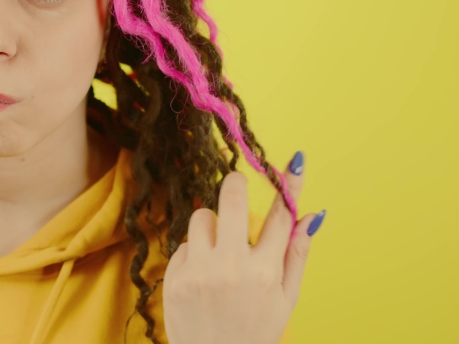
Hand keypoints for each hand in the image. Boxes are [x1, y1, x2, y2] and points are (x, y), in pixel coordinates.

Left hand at [162, 153, 322, 343]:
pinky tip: (201, 276)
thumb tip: (312, 217)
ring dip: (211, 226)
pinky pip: (183, 245)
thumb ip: (296, 256)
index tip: (292, 161)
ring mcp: (198, 271)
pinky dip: (193, 253)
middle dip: (235, 185)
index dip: (289, 185)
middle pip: (231, 199)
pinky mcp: (174, 277)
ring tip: (218, 250)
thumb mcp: (285, 300)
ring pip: (202, 218)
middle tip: (236, 184)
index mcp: (265, 272)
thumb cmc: (255, 330)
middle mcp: (231, 267)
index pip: (280, 217)